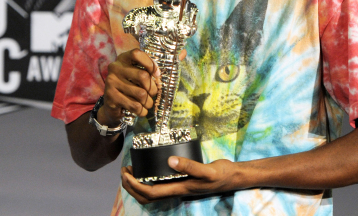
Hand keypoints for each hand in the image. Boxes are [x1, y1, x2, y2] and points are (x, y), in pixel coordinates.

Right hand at [99, 48, 160, 125]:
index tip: (157, 74)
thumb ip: (162, 64)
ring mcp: (111, 82)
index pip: (137, 53)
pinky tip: (140, 110)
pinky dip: (142, 110)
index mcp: (124, 58)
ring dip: (148, 102)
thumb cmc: (133, 86)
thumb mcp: (144, 73)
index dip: (150, 64)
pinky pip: (134, 105)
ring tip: (147, 103)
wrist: (113, 106)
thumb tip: (183, 52)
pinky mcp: (110, 97)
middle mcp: (115, 68)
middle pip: (142, 76)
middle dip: (153, 88)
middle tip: (153, 93)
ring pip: (140, 93)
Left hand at [121, 156, 240, 203]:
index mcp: (179, 189)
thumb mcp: (207, 170)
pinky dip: (150, 180)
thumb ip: (190, 166)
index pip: (150, 193)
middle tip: (124, 171)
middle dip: (131, 187)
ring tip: (132, 171)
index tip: (127, 174)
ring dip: (138, 185)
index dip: (135, 186)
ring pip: (152, 192)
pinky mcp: (183, 181)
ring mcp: (179, 187)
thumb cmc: (221, 175)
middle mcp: (177, 190)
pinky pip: (161, 185)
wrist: (233, 177)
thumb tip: (170, 161)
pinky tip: (150, 169)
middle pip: (147, 196)